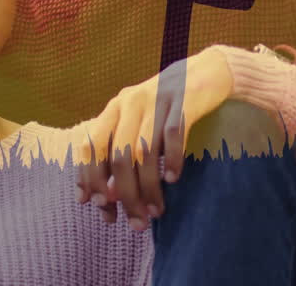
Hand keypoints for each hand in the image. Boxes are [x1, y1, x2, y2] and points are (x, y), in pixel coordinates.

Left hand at [74, 47, 236, 229]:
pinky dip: (172, 161)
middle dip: (125, 194)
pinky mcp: (183, 102)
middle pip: (118, 156)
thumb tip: (104, 196)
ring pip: (144, 153)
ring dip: (149, 188)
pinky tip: (173, 179)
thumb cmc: (166, 106)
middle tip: (135, 222)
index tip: (100, 207)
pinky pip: (172, 136)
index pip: (91, 147)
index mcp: (114, 108)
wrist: (204, 72)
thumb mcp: (137, 122)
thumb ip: (118, 152)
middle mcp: (130, 102)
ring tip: (156, 212)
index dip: (91, 179)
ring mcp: (156, 101)